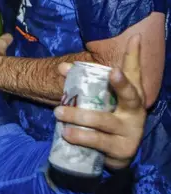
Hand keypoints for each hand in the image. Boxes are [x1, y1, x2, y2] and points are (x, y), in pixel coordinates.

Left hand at [54, 35, 145, 169]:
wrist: (115, 155)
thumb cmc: (105, 122)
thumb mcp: (96, 102)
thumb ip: (81, 83)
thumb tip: (62, 67)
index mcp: (131, 96)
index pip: (134, 72)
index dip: (135, 55)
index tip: (134, 38)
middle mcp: (134, 111)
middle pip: (131, 95)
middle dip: (122, 83)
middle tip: (114, 72)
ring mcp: (130, 131)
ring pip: (103, 121)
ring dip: (79, 116)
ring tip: (58, 112)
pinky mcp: (121, 150)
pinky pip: (98, 142)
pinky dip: (81, 137)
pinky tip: (67, 134)